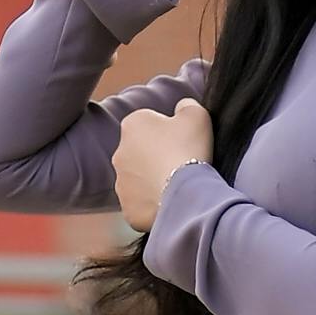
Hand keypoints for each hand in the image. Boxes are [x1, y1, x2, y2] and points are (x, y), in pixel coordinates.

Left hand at [112, 98, 214, 228]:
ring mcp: (121, 183)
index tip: (184, 142)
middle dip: (158, 156)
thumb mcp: (196, 114)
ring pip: (140, 179)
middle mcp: (119, 153)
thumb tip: (182, 107)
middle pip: (142, 152)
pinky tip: (171, 202)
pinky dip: (155, 204)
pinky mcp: (128, 209)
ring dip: (155, 180)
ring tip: (178, 185)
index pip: (150, 123)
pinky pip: (142, 204)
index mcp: (133, 124)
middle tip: (183, 163)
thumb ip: (186, 105)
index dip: (170, 131)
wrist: (184, 193)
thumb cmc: (189, 148)